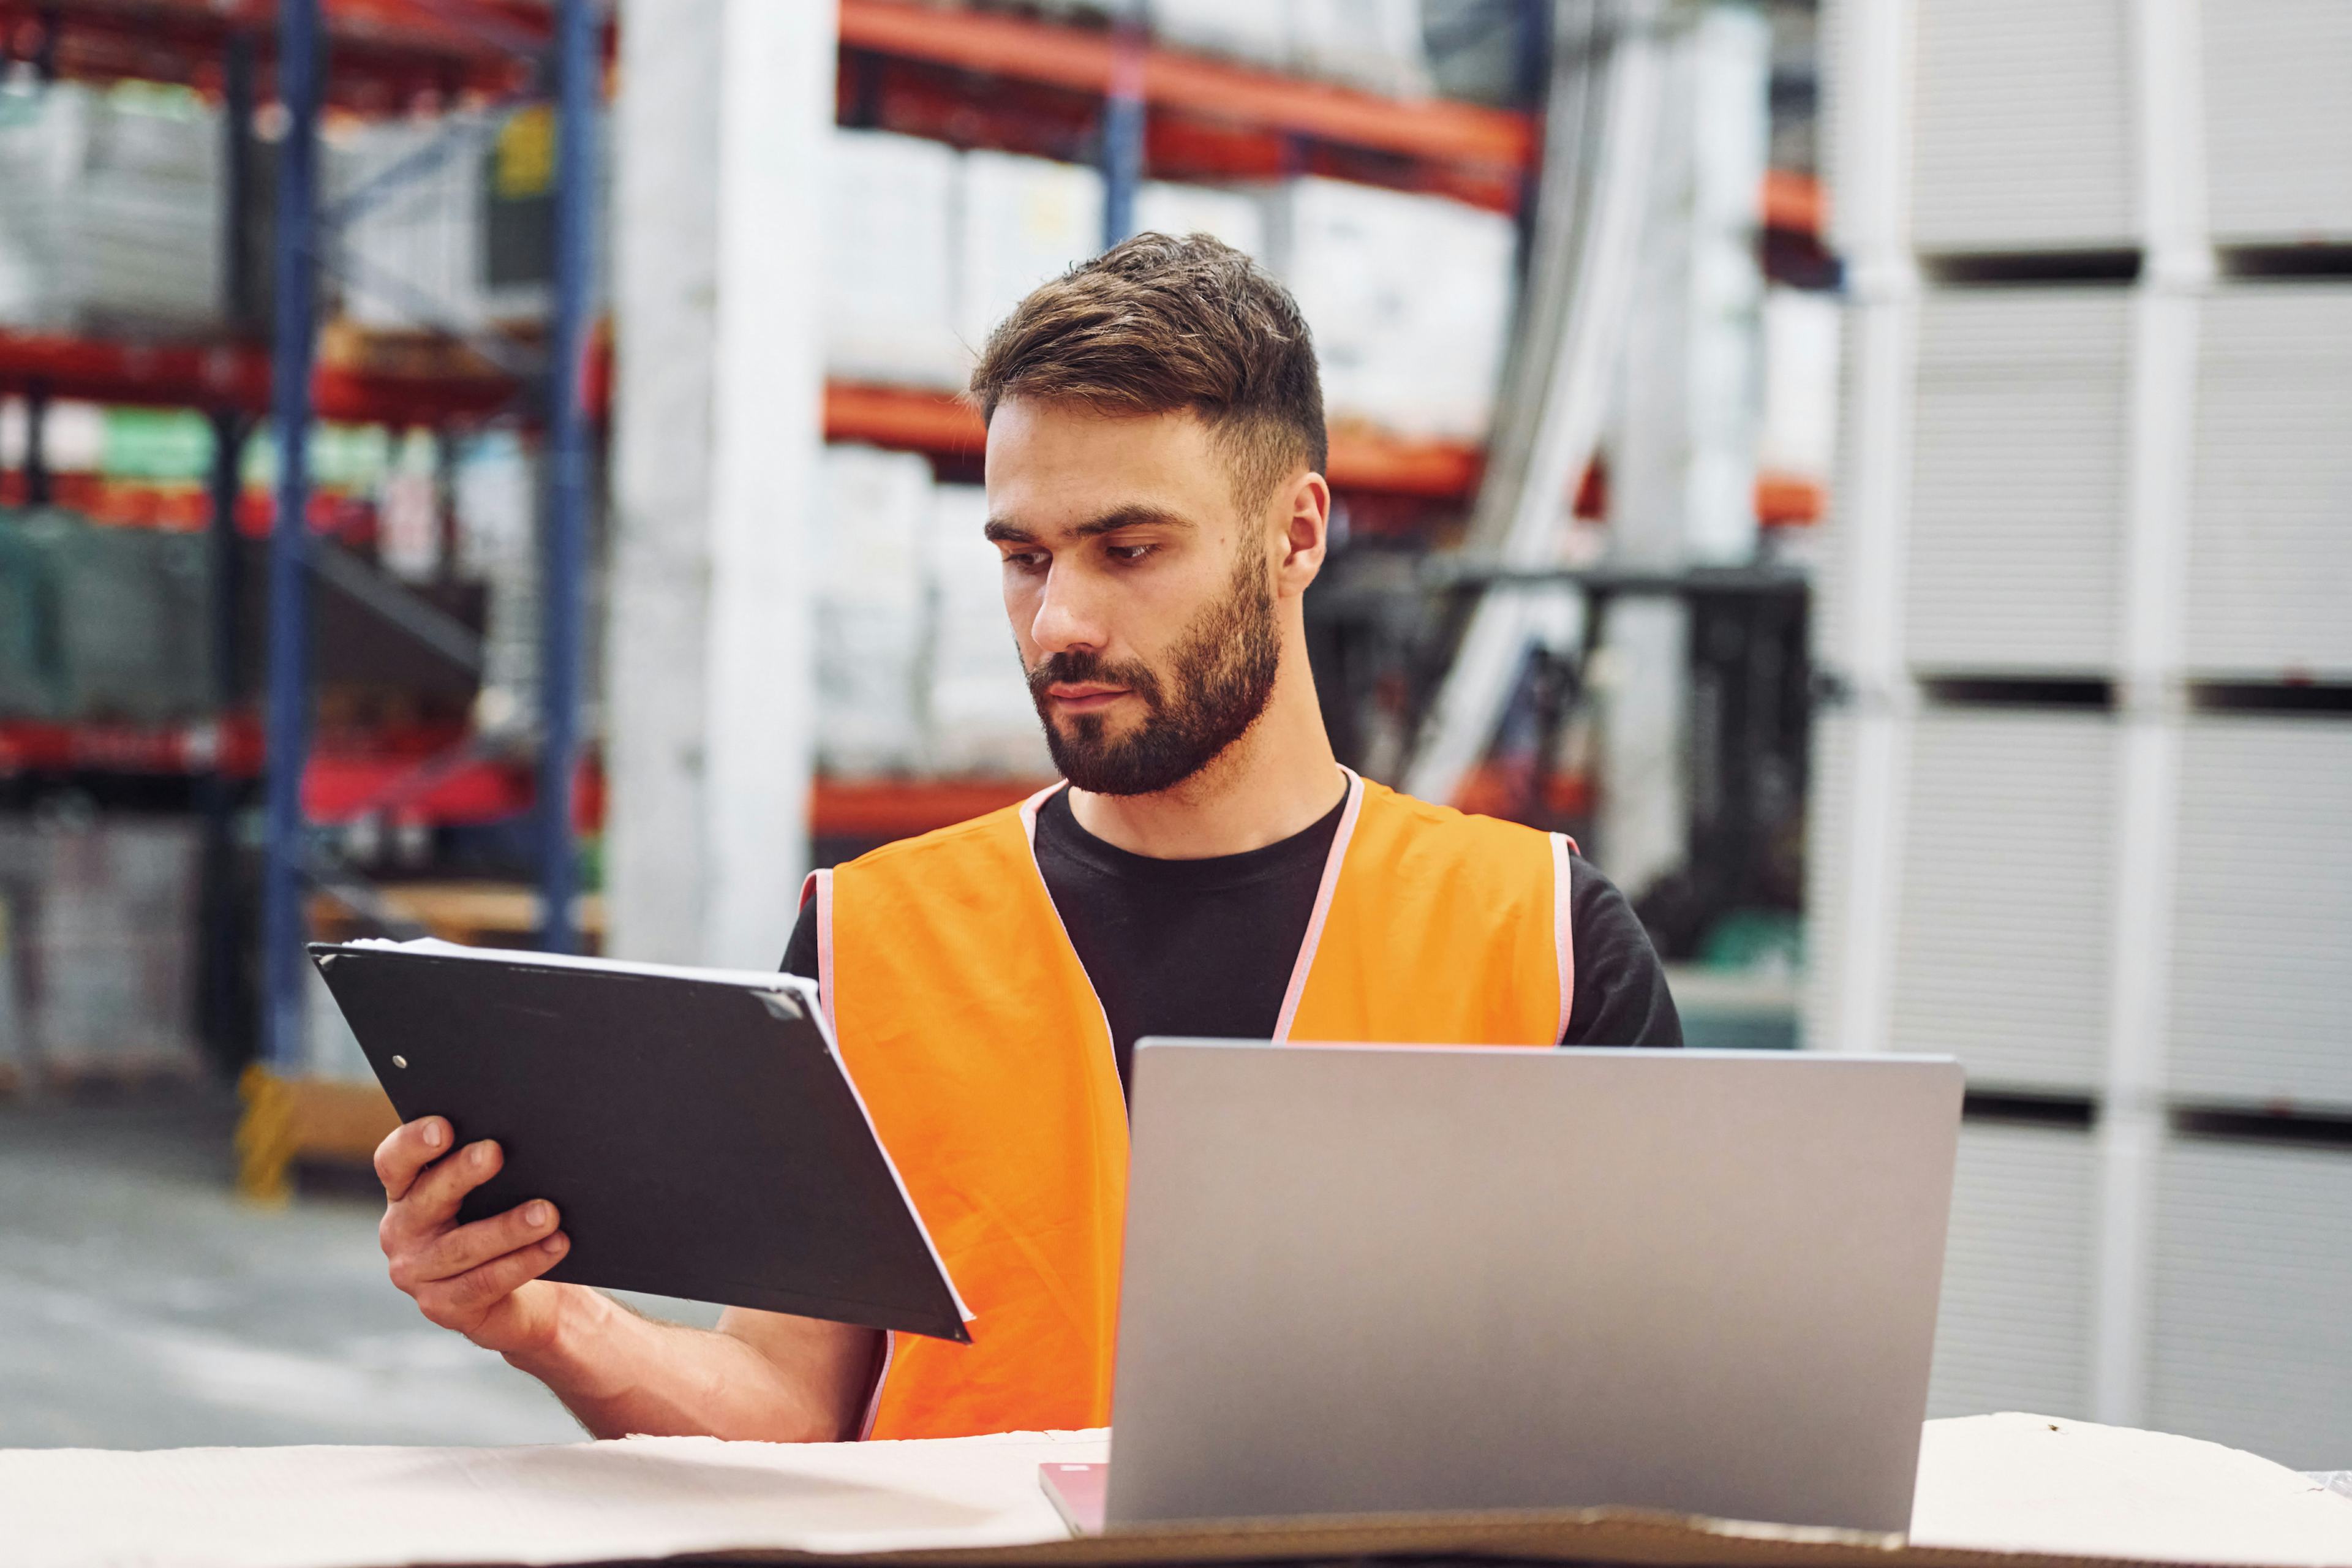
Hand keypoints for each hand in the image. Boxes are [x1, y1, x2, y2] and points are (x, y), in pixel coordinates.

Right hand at [375, 1116, 575, 1356]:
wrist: (521, 1297)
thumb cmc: (503, 1223)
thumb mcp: (493, 1192)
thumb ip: (491, 1165)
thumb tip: (529, 1132)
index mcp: (406, 1191)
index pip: (394, 1162)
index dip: (413, 1143)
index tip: (444, 1126)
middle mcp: (401, 1230)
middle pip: (427, 1198)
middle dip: (462, 1173)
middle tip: (495, 1152)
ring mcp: (416, 1273)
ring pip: (462, 1246)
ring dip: (508, 1227)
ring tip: (548, 1212)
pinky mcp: (441, 1306)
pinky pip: (484, 1283)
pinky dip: (524, 1263)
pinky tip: (556, 1245)